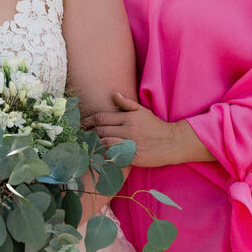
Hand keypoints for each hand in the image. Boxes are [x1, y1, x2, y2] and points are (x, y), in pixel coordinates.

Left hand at [86, 92, 211, 167]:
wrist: (172, 142)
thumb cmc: (155, 126)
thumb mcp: (143, 111)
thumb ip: (127, 104)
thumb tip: (114, 94)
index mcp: (128, 118)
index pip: (101, 118)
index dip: (88, 121)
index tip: (80, 124)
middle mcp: (127, 129)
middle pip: (100, 130)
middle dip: (87, 133)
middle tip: (78, 136)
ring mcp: (130, 144)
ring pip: (104, 143)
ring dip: (93, 144)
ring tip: (85, 145)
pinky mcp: (133, 157)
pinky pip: (114, 156)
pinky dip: (104, 155)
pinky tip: (98, 156)